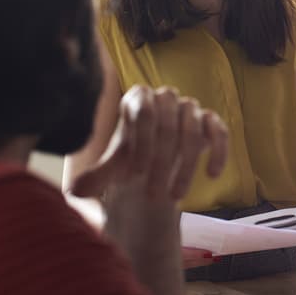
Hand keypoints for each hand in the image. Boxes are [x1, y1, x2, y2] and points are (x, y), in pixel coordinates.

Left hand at [68, 85, 228, 294]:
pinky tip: (212, 175)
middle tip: (153, 196)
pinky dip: (219, 152)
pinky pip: (219, 132)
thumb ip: (96, 177)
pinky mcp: (210, 123)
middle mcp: (166, 97)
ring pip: (194, 131)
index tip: (134, 176)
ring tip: (175, 197)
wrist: (153, 166)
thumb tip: (75, 190)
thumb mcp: (110, 171)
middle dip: (162, 162)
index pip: (144, 112)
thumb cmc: (128, 162)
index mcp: (137, 98)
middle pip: (169, 123)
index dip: (141, 143)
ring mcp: (190, 109)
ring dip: (186, 167)